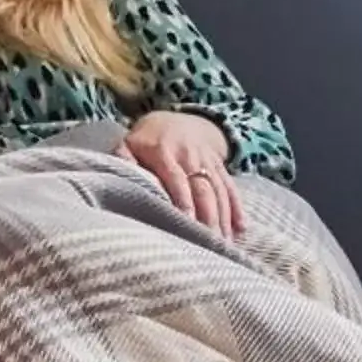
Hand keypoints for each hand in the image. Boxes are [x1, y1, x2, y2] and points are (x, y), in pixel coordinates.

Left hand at [124, 111, 239, 235]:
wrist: (176, 118)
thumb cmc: (145, 140)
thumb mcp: (128, 144)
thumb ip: (123, 160)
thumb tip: (120, 177)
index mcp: (164, 151)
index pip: (176, 178)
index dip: (183, 200)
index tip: (187, 222)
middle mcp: (189, 156)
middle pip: (203, 188)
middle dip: (208, 217)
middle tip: (210, 243)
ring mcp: (207, 161)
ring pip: (219, 191)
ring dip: (224, 218)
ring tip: (224, 244)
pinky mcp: (220, 167)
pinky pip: (230, 187)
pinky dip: (237, 208)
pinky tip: (241, 229)